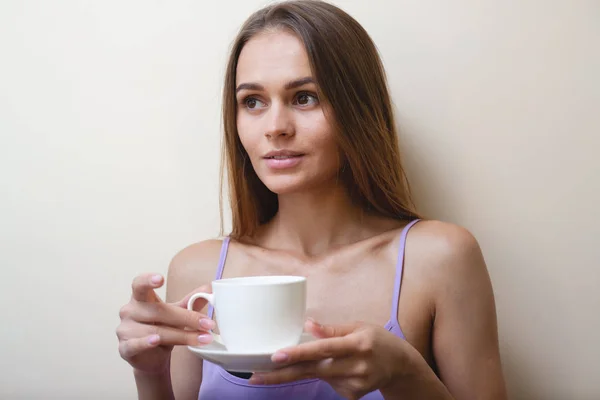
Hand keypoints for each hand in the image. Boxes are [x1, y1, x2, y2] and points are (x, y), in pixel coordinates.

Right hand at [116, 273, 214, 374]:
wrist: (153, 358)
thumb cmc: (163, 328)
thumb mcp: (177, 312)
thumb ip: (191, 300)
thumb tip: (210, 287)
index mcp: (141, 298)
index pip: (139, 284)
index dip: (148, 280)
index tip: (160, 279)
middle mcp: (130, 311)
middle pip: (158, 311)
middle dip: (186, 318)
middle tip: (207, 324)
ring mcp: (125, 330)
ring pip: (156, 331)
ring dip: (182, 336)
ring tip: (202, 339)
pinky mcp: (125, 348)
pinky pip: (136, 345)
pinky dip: (146, 343)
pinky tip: (156, 341)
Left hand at [249, 320, 408, 399]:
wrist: (400, 365)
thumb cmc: (376, 340)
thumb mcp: (358, 327)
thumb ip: (331, 329)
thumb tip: (307, 325)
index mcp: (357, 344)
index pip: (323, 349)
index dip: (299, 353)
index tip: (276, 356)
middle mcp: (356, 366)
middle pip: (312, 370)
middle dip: (281, 374)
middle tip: (255, 375)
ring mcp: (355, 384)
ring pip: (318, 376)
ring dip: (304, 369)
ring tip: (309, 358)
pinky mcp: (352, 395)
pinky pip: (328, 383)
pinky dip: (326, 374)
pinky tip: (340, 367)